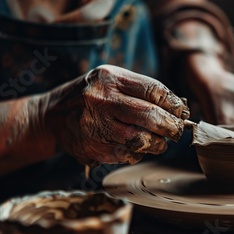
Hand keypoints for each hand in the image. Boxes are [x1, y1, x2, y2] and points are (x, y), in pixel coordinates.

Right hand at [43, 65, 189, 166]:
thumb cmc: (90, 96)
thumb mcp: (110, 81)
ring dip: (157, 144)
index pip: (153, 91)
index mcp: (109, 78)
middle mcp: (101, 100)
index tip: (182, 112)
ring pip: (141, 140)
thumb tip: (178, 107)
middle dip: (171, 127)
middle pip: (150, 116)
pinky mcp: (93, 149)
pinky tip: (135, 147)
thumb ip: (140, 90)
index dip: (174, 104)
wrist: (52, 116)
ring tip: (159, 141)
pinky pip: (128, 155)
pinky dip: (138, 154)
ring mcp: (95, 126)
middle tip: (177, 131)